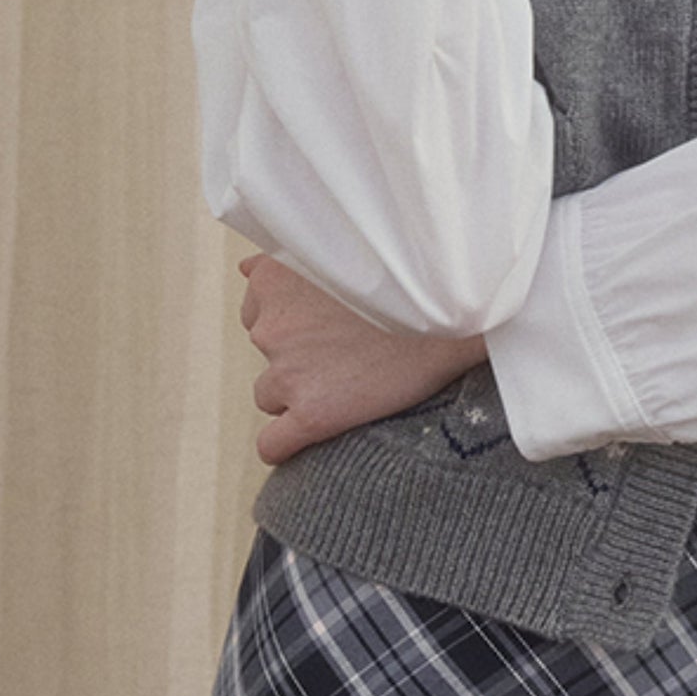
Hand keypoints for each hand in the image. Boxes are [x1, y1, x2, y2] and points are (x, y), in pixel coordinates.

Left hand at [238, 253, 485, 465]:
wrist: (451, 316)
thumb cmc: (406, 280)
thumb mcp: (344, 251)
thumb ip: (289, 259)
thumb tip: (245, 266)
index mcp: (277, 279)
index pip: (256, 307)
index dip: (291, 316)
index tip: (326, 321)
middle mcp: (272, 325)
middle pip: (266, 353)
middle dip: (297, 354)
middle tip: (347, 349)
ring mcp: (287, 372)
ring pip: (270, 394)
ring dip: (299, 391)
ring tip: (349, 382)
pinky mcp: (311, 414)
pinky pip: (273, 444)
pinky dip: (286, 443)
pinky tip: (315, 433)